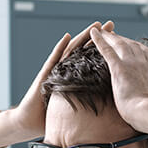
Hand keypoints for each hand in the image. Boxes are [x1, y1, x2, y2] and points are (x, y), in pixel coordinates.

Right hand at [10, 20, 115, 137]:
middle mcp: (65, 71)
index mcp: (74, 79)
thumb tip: (108, 117)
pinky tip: (67, 37)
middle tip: (111, 24)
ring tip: (94, 26)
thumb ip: (87, 110)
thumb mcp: (73, 113)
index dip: (104, 50)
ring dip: (82, 37)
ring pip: (71, 50)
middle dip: (97, 37)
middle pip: (83, 50)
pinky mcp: (45, 75)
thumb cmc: (49, 119)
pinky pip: (54, 59)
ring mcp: (54, 71)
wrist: (29, 122)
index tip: (118, 40)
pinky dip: (61, 47)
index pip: (91, 60)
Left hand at [89, 28, 147, 136]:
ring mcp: (131, 64)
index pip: (147, 53)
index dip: (138, 47)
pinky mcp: (119, 68)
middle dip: (122, 39)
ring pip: (119, 44)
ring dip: (110, 36)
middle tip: (113, 35)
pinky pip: (107, 50)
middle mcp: (144, 63)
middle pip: (132, 45)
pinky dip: (99, 40)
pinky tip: (93, 33)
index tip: (132, 44)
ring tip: (101, 31)